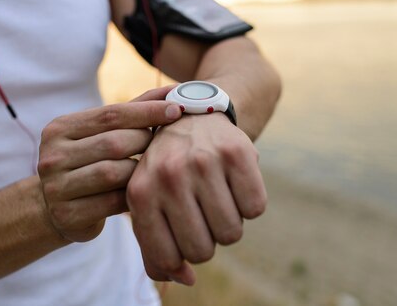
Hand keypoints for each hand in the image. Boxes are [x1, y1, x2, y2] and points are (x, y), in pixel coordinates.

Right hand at [37, 86, 181, 241]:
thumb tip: (174, 90)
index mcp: (60, 129)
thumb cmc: (89, 162)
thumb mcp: (102, 134)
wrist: (55, 208)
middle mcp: (52, 156)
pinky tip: (145, 190)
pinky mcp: (67, 215)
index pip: (110, 114)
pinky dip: (134, 194)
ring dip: (141, 170)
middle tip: (167, 144)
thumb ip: (135, 110)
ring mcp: (56, 187)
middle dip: (146, 142)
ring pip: (114, 173)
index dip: (147, 111)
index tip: (176, 109)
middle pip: (114, 143)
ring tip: (155, 167)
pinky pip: (113, 202)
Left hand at [126, 112, 266, 284]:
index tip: (183, 235)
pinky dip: (250, 203)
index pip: (168, 258)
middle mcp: (169, 175)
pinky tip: (235, 183)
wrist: (192, 115)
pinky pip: (255, 208)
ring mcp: (204, 162)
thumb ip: (156, 247)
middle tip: (202, 214)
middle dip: (207, 241)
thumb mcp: (148, 201)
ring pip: (231, 233)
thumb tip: (185, 280)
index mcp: (141, 192)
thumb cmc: (167, 169)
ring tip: (217, 197)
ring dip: (229, 222)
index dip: (181, 257)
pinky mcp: (237, 152)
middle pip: (202, 251)